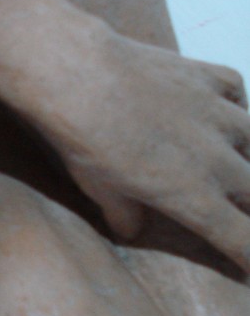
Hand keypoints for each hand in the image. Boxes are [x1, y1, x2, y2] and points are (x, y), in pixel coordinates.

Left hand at [39, 29, 249, 268]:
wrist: (81, 77)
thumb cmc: (83, 142)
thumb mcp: (99, 190)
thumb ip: (123, 213)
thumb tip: (131, 229)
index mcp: (193, 196)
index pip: (241, 238)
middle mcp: (218, 159)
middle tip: (239, 206)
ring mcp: (220, 115)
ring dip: (249, 157)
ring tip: (238, 163)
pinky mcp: (210, 78)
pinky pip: (238, 92)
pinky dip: (234, 104)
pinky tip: (223, 108)